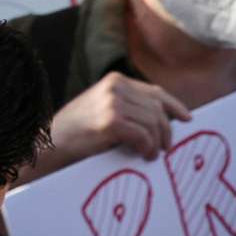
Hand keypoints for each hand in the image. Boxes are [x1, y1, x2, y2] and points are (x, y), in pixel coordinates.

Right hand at [46, 73, 189, 162]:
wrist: (49, 143)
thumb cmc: (76, 131)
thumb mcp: (102, 108)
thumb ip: (127, 106)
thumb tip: (162, 119)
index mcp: (115, 80)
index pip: (155, 92)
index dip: (174, 106)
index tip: (187, 119)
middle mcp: (115, 87)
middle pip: (157, 109)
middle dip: (166, 131)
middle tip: (165, 148)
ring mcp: (113, 103)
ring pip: (153, 123)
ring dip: (157, 142)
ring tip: (151, 154)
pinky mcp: (111, 121)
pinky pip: (143, 135)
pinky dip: (147, 147)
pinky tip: (143, 154)